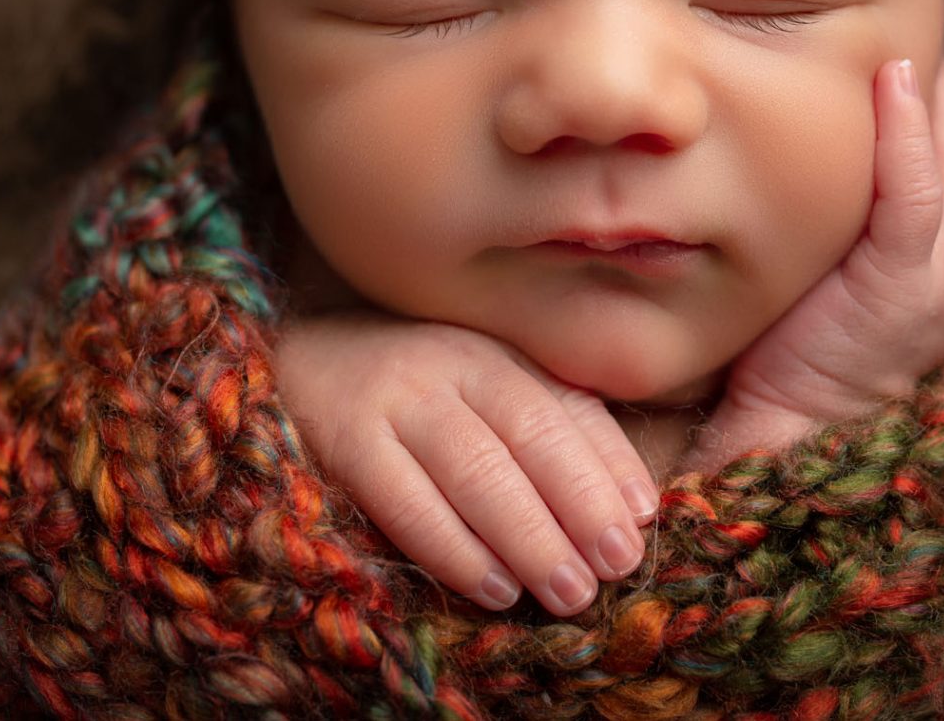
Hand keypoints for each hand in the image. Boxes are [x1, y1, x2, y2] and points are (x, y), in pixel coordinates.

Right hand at [269, 309, 658, 616]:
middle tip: (617, 567)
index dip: (611, 466)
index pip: (569, 408)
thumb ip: (556, 430)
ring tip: (570, 591)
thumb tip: (635, 505)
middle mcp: (454, 364)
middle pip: (531, 433)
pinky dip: (454, 548)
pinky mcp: (346, 438)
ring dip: (529, 535)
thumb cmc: (418, 390)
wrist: (299, 354)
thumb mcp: (488, 391)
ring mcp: (397, 398)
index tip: (644, 522)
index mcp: (500, 353)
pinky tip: (493, 587)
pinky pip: (404, 498)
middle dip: (581, 505)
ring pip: (475, 468)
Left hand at [690, 57, 943, 468]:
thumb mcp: (827, 272)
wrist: (785, 450)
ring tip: (892, 34)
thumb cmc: (788, 357)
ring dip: (926, 94)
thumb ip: (844, 219)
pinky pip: (922, 195)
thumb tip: (807, 140)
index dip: (933, 102)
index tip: (888, 47)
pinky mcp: (911, 293)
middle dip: (933, 85)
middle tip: (890, 21)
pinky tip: (893, 79)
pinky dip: (912, 133)